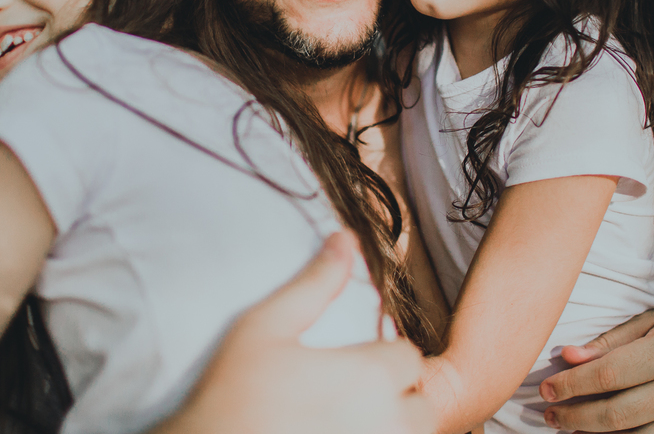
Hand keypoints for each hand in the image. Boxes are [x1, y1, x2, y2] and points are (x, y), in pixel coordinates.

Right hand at [154, 231, 429, 433]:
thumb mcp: (266, 325)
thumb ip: (315, 283)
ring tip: (355, 418)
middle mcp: (385, 422)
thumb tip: (345, 238)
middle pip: (422, 407)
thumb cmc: (232, 393)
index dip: (386, 355)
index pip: (409, 359)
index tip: (357, 361)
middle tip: (359, 394)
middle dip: (400, 398)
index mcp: (370, 377)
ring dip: (393, 426)